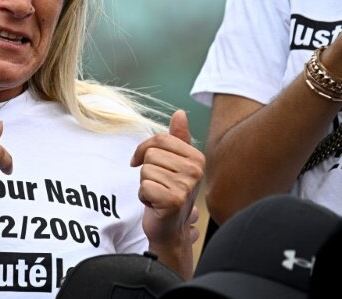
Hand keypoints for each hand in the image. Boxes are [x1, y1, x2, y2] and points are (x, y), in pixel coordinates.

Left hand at [131, 110, 204, 248]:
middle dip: (146, 171)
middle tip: (158, 185)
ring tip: (158, 195)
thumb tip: (179, 113)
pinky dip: (144, 197)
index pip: (160, 138)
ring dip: (145, 185)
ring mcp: (186, 186)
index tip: (144, 163)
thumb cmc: (171, 193)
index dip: (144, 150)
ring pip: (145, 170)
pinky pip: (144, 186)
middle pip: (151, 154)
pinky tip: (155, 205)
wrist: (171, 229)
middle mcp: (196, 170)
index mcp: (197, 158)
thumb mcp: (175, 163)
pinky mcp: (174, 200)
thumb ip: (177, 138)